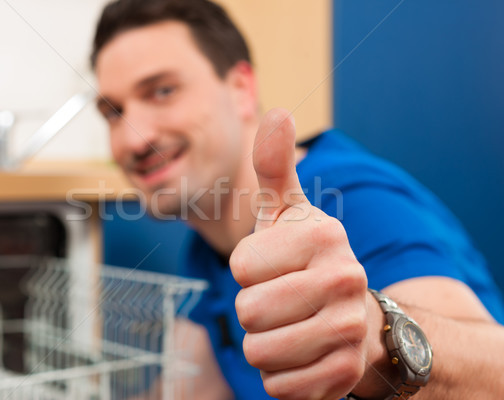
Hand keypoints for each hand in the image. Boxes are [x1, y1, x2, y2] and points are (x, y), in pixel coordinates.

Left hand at [229, 108, 370, 398]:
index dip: (247, 269)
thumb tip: (278, 112)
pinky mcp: (342, 376)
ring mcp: (348, 332)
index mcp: (325, 236)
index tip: (274, 266)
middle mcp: (345, 281)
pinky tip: (304, 354)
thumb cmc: (305, 260)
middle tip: (283, 300)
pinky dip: (280, 374)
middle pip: (248, 311)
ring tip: (292, 326)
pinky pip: (277, 385)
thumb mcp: (288, 212)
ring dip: (265, 343)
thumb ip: (275, 166)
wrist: (356, 319)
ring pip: (259, 352)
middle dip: (254, 309)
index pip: (241, 265)